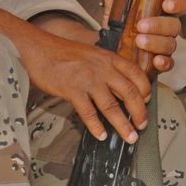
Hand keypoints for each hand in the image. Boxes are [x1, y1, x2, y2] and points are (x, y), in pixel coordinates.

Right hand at [23, 20, 152, 142]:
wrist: (37, 49)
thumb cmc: (62, 54)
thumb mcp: (91, 55)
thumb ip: (106, 68)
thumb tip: (118, 89)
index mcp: (109, 58)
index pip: (136, 74)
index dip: (146, 91)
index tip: (147, 103)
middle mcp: (102, 68)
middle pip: (129, 92)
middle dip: (139, 112)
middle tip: (142, 126)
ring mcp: (88, 79)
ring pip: (112, 106)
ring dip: (123, 125)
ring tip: (129, 137)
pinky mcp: (72, 90)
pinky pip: (88, 113)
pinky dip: (96, 127)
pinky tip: (101, 136)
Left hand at [101, 0, 185, 73]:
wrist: (110, 51)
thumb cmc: (119, 28)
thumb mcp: (114, 9)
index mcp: (160, 13)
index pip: (179, 5)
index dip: (177, 4)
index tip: (166, 4)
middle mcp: (166, 29)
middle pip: (175, 26)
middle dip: (159, 25)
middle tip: (141, 26)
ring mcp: (165, 47)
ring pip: (170, 44)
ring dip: (156, 42)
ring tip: (139, 41)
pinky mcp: (161, 63)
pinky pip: (169, 64)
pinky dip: (164, 62)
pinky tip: (156, 60)